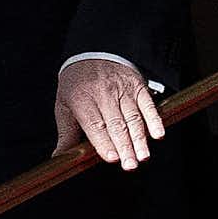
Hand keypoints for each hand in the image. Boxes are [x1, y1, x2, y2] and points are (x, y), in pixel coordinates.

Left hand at [55, 57, 164, 171]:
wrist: (92, 52)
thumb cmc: (76, 85)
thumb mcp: (63, 106)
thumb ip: (66, 133)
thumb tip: (59, 157)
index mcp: (81, 100)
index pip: (94, 124)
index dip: (103, 142)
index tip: (111, 158)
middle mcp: (103, 94)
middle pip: (116, 124)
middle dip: (124, 146)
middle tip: (130, 165)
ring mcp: (122, 89)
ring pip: (133, 117)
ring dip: (139, 138)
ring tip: (143, 156)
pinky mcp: (137, 86)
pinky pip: (147, 104)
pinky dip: (154, 119)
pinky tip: (158, 134)